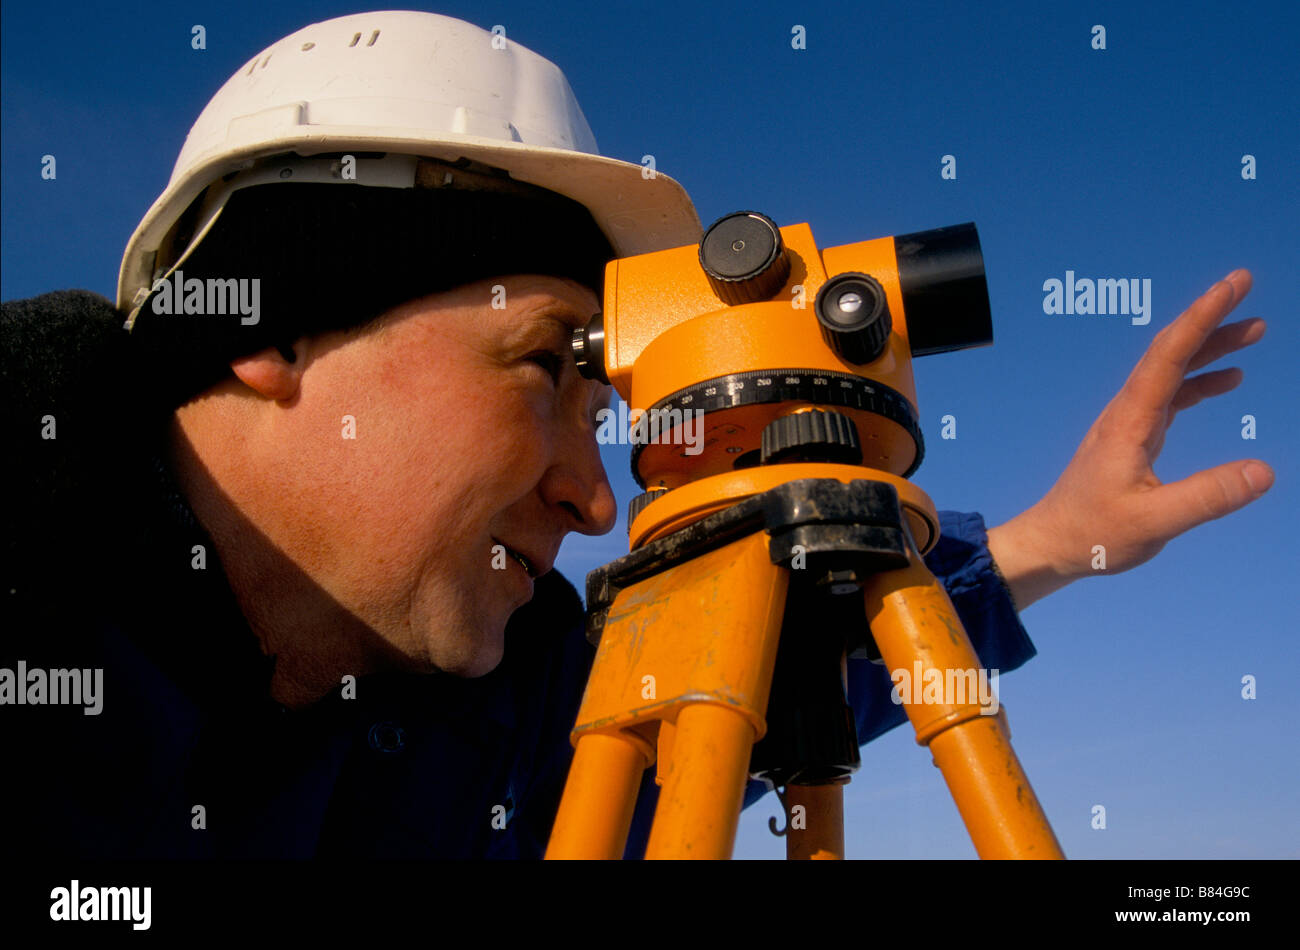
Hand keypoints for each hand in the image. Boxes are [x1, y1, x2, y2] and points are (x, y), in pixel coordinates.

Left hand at [987, 269, 1272, 610]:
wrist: (1052, 543)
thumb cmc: (1093, 534)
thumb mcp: (1154, 523)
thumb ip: (1207, 497)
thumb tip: (1263, 471)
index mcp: (1130, 421)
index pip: (1169, 355)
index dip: (1202, 316)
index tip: (1232, 285)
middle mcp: (1127, 412)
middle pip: (1171, 352)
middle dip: (1209, 317)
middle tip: (1245, 285)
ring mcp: (1128, 423)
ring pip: (1172, 371)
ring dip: (1210, 347)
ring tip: (1254, 330)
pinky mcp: (1132, 437)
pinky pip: (1170, 396)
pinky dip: (1199, 381)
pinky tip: (1228, 379)